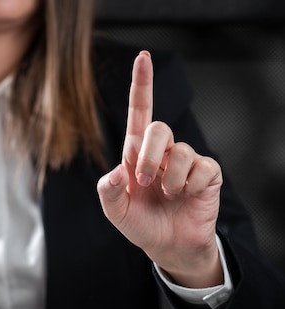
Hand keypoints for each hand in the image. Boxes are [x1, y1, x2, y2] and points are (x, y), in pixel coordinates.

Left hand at [97, 51, 223, 287]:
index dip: (141, 84)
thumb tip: (116, 171)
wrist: (167, 245)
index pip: (139, 112)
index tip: (142, 56)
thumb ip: (107, 190)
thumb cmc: (140, 223)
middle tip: (145, 181)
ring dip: (170, 179)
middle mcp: (161, 152)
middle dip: (149, 156)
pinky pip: (201, 167)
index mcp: (136, 154)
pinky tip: (186, 195)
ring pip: (180, 151)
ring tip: (167, 195)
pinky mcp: (207, 173)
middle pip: (159, 128)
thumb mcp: (115, 210)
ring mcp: (185, 160)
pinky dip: (190, 186)